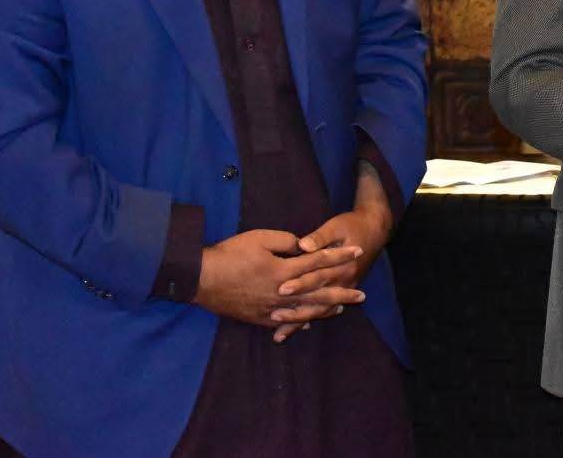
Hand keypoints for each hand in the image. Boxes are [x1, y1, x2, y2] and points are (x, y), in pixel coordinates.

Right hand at [195, 228, 366, 335]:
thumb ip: (286, 242)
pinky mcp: (258, 318)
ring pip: (305, 311)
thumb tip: (303, 246)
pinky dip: (299, 322)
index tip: (358, 252)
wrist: (200, 279)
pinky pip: (284, 322)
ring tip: (342, 308)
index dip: (339, 256)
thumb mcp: (260, 238)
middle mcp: (282, 293)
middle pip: (319, 292)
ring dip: (325, 309)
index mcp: (284, 270)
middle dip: (342, 291)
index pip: (319, 261)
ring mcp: (271, 308)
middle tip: (362, 294)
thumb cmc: (230, 254)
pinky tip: (309, 323)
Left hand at [273, 166, 393, 341]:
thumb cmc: (352, 225)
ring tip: (279, 334)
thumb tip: (303, 245)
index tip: (281, 289)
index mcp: (342, 265)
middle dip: (296, 309)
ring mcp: (344, 288)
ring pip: (321, 310)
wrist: (374, 230)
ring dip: (300, 321)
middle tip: (274, 316)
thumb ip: (319, 237)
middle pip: (318, 299)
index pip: (318, 277)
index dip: (300, 283)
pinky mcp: (341, 291)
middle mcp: (344, 281)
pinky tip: (293, 330)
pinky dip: (308, 320)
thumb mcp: (336, 226)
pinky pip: (324, 311)